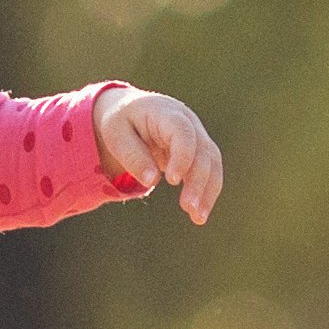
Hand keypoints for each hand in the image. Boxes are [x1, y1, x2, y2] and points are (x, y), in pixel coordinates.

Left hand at [97, 84, 222, 223]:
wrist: (132, 110)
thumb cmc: (121, 121)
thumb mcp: (116, 135)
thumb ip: (133, 156)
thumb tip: (151, 180)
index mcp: (165, 112)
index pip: (183, 133)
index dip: (182, 156)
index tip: (172, 181)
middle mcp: (188, 121)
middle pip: (202, 150)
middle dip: (198, 180)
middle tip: (188, 208)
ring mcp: (197, 135)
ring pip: (212, 162)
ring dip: (208, 190)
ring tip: (198, 218)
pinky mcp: (199, 150)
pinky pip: (210, 170)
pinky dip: (207, 191)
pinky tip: (199, 213)